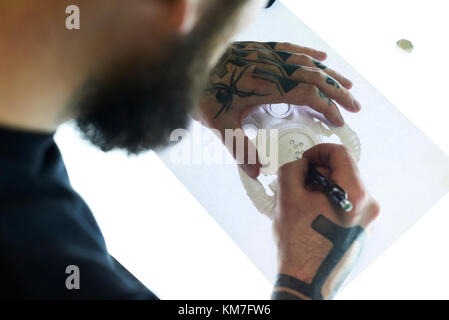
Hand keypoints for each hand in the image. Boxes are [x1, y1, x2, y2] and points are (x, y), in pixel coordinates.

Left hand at [192, 41, 359, 177]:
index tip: (339, 122)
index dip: (327, 108)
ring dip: (330, 74)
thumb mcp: (219, 125)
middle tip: (355, 106)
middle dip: (337, 92)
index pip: (308, 95)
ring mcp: (267, 56)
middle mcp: (273, 68)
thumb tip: (257, 174)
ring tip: (348, 85)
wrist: (186, 62)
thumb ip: (240, 148)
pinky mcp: (260, 49)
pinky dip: (309, 54)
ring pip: (307, 62)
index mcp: (268, 86)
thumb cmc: (202, 93)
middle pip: (315, 77)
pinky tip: (322, 57)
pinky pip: (291, 48)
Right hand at [272, 144, 379, 299]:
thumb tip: (301, 164)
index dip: (319, 151)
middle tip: (300, 182)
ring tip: (303, 203)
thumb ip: (292, 169)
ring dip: (323, 187)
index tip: (306, 158)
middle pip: (344, 171)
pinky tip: (312, 215)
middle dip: (319, 172)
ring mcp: (367, 220)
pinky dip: (329, 201)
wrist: (307, 281)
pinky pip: (347, 204)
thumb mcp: (288, 198)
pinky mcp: (361, 230)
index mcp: (355, 195)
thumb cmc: (299, 246)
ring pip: (345, 188)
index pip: (341, 154)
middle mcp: (368, 207)